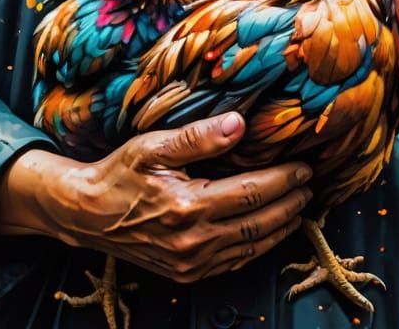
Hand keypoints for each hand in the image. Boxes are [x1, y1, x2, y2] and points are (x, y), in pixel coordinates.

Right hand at [0, 112, 311, 281]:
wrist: (87, 215)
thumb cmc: (119, 173)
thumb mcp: (153, 145)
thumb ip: (198, 137)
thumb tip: (240, 124)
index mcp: (188, 206)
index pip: (252, 192)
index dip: (284, 179)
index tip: (305, 166)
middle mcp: (193, 241)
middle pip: (258, 222)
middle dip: (290, 203)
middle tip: (310, 186)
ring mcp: (190, 262)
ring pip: (250, 246)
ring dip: (280, 227)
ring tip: (299, 207)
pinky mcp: (186, 274)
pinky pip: (233, 263)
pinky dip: (256, 247)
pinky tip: (267, 232)